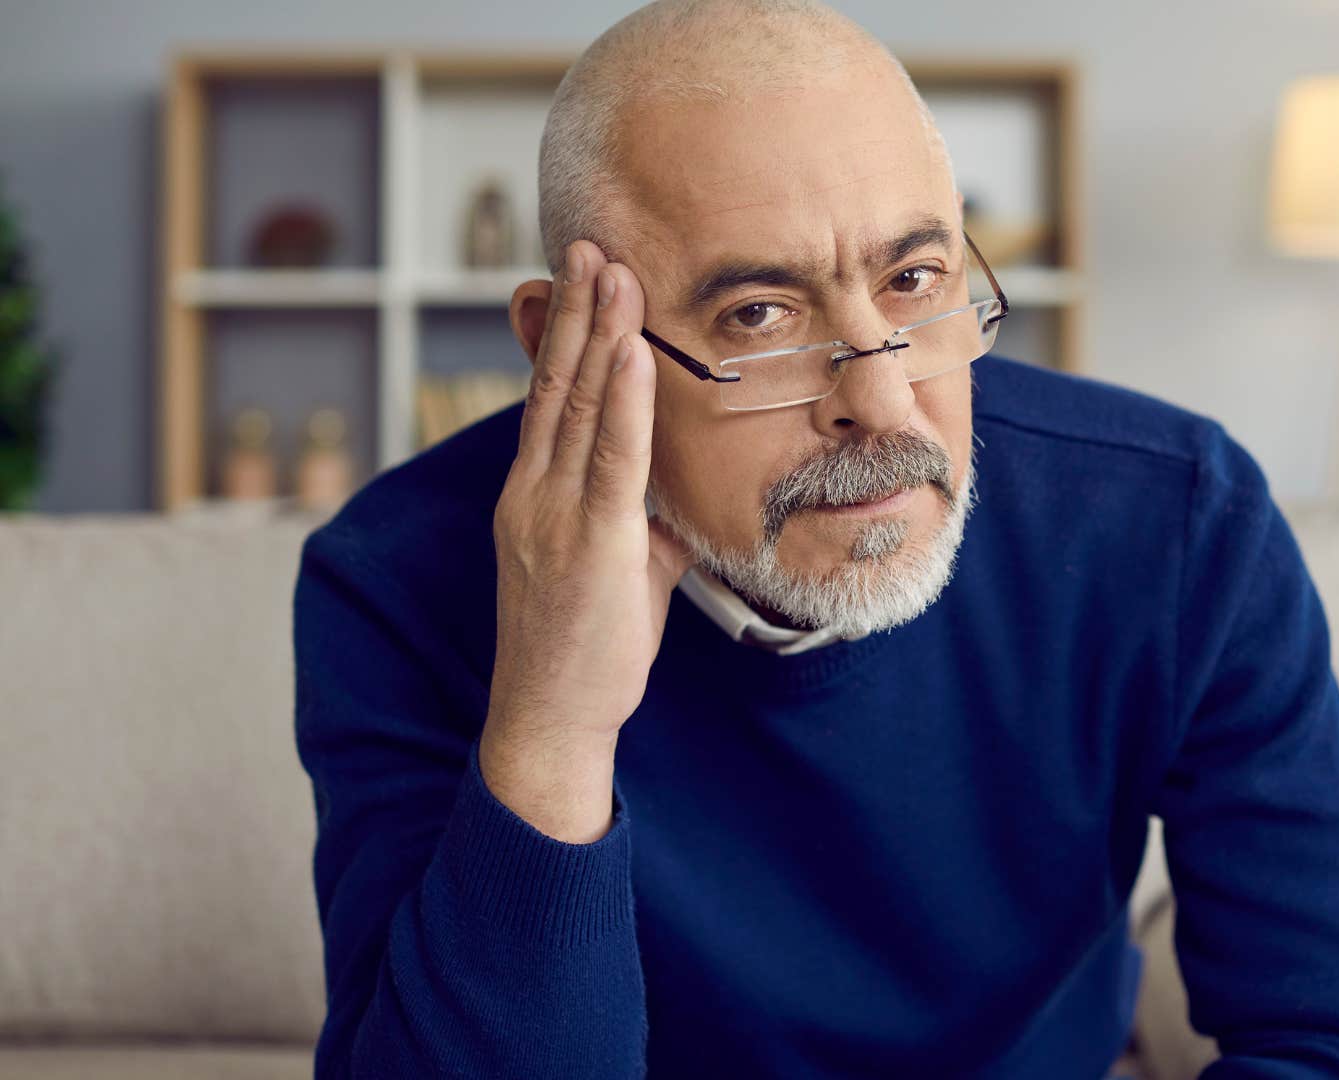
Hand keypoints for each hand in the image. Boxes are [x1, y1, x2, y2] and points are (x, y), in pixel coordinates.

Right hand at [480, 239, 692, 841]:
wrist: (549, 719)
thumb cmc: (586, 647)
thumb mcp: (619, 566)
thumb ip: (641, 515)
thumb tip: (679, 485)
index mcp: (534, 493)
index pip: (549, 396)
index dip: (567, 333)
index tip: (583, 276)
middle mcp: (533, 492)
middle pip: (557, 384)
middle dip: (579, 309)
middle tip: (593, 241)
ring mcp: (554, 515)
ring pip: (579, 406)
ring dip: (600, 332)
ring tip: (613, 269)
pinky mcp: (591, 545)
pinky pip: (612, 460)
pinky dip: (624, 401)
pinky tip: (633, 352)